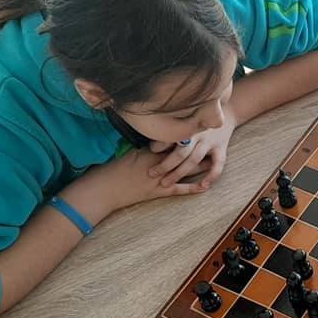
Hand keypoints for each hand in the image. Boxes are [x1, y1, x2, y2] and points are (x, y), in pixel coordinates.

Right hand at [64, 147, 208, 215]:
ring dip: (200, 165)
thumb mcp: (130, 153)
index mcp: (150, 150)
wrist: (103, 189)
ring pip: (184, 170)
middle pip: (183, 153)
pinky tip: (205, 186)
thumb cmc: (112, 170)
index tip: (200, 125)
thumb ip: (146, 147)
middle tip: (213, 139)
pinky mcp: (158, 192)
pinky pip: (179, 190)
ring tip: (214, 158)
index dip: (187, 134)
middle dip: (199, 146)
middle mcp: (157, 162)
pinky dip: (192, 188)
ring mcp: (159, 178)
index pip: (173, 140)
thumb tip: (160, 140)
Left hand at [148, 114, 236, 187]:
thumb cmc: (199, 118)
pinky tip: (203, 185)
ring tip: (166, 183)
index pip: (170, 136)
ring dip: (179, 172)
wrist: (226, 110)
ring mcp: (209, 141)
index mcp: (186, 126)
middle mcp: (197, 133)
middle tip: (151, 173)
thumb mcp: (185, 119)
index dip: (158, 145)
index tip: (148, 152)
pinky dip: (211, 175)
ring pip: (193, 159)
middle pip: (180, 151)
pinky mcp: (221, 148)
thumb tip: (152, 145)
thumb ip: (171, 131)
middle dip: (165, 164)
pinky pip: (218, 164)